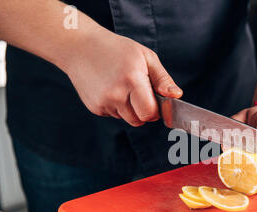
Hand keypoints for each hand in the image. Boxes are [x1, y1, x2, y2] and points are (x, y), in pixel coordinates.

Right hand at [64, 30, 181, 125]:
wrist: (80, 47)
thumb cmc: (116, 50)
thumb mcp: (145, 57)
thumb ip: (163, 79)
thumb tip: (176, 96)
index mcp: (132, 81)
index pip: (150, 113)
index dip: (156, 110)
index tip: (155, 100)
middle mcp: (116, 94)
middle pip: (139, 120)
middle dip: (144, 111)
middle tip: (139, 92)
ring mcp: (103, 102)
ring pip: (127, 119)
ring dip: (130, 109)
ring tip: (123, 87)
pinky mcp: (94, 107)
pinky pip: (113, 115)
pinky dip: (116, 107)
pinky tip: (110, 89)